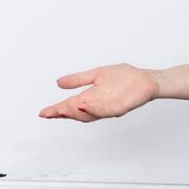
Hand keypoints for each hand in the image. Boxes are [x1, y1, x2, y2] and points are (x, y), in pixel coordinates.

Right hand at [39, 64, 157, 121]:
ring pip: (88, 114)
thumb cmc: (124, 78)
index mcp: (90, 97)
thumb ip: (78, 80)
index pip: (70, 105)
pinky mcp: (119, 107)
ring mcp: (107, 107)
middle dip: (63, 113)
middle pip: (76, 112)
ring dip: (74, 112)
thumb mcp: (96, 74)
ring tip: (61, 109)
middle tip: (49, 113)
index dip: (56, 110)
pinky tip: (83, 105)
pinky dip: (92, 109)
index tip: (43, 113)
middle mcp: (97, 105)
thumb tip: (59, 83)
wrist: (145, 80)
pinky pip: (104, 110)